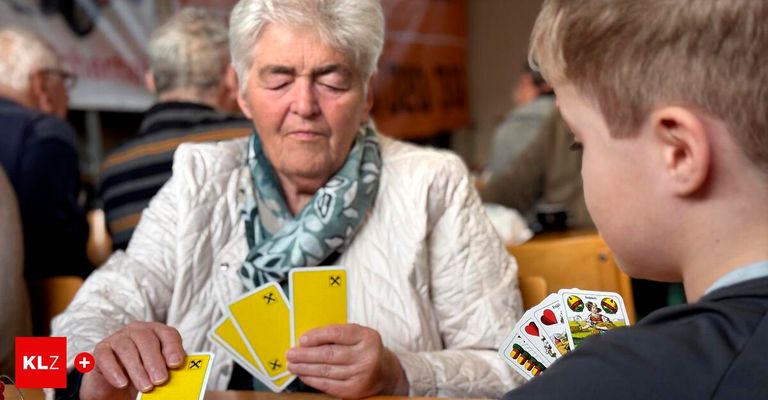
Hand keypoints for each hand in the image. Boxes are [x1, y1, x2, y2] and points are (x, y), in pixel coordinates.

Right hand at [80, 322, 184, 399]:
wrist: (114, 387)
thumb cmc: (142, 376)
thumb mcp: (157, 372)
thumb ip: (168, 369)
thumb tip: (182, 377)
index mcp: (157, 333)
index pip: (168, 334)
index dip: (173, 348)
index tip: (176, 364)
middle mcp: (137, 331)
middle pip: (147, 339)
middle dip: (155, 361)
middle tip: (160, 380)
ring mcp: (118, 338)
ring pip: (127, 348)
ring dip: (137, 369)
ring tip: (145, 386)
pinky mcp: (101, 350)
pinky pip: (106, 357)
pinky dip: (114, 371)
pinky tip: (122, 383)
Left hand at [286, 323, 407, 398]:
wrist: (384, 373)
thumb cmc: (364, 350)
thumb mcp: (358, 336)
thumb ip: (336, 334)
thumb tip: (306, 340)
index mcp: (367, 337)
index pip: (336, 333)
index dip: (316, 336)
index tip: (302, 339)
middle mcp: (366, 356)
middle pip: (329, 354)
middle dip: (305, 354)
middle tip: (291, 354)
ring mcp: (361, 375)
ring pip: (326, 371)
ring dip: (305, 368)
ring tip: (293, 365)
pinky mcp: (354, 390)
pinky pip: (328, 384)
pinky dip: (312, 380)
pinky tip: (303, 375)